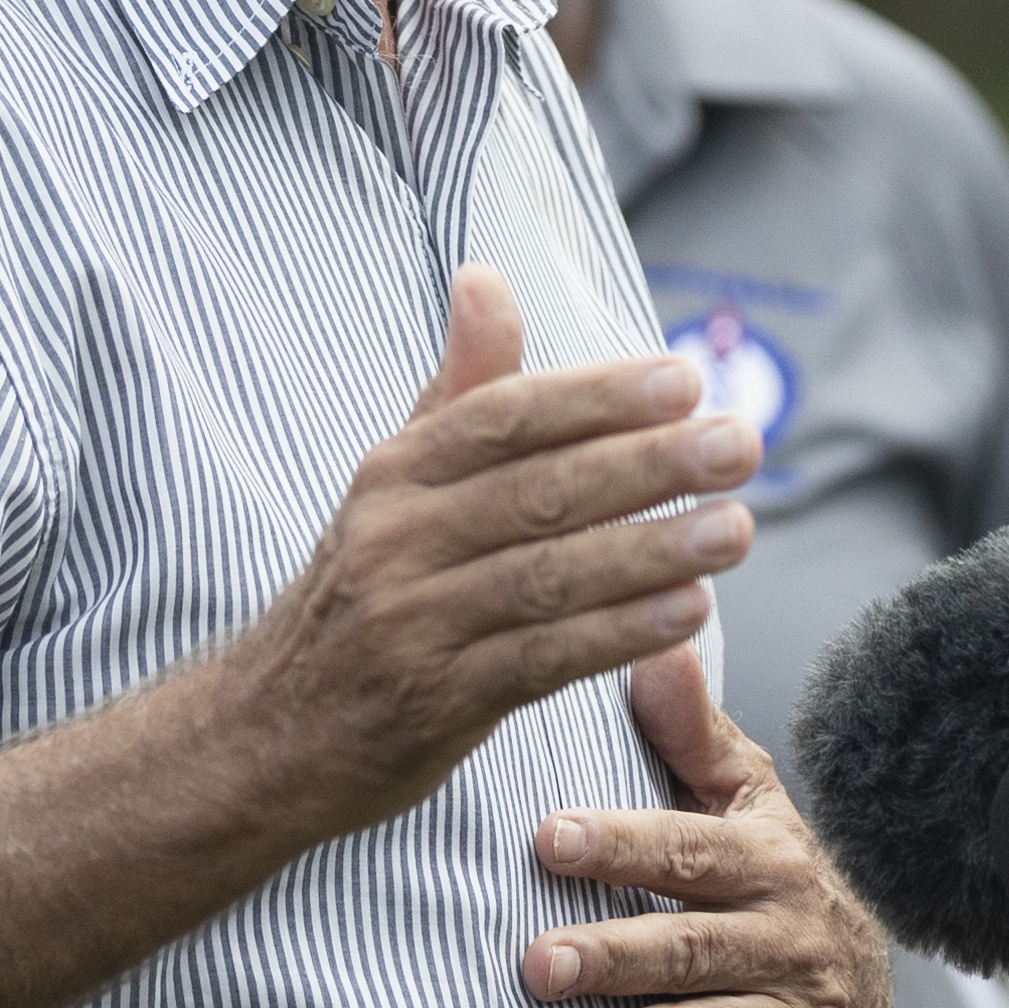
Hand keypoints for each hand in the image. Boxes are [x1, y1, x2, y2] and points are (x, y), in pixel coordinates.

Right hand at [237, 266, 759, 842]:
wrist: (267, 731)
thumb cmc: (358, 592)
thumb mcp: (392, 486)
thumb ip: (457, 389)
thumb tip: (484, 276)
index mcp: (393, 473)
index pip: (505, 417)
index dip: (597, 396)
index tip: (684, 378)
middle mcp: (395, 538)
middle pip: (539, 491)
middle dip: (648, 464)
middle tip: (740, 444)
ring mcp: (412, 623)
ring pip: (548, 577)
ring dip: (651, 551)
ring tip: (737, 529)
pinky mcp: (433, 702)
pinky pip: (540, 660)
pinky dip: (617, 635)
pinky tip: (687, 613)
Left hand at [517, 637, 891, 1007]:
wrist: (862, 971)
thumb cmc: (769, 868)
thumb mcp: (744, 795)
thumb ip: (691, 732)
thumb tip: (654, 646)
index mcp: (767, 857)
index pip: (687, 848)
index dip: (620, 844)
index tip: (548, 839)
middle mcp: (786, 934)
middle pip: (695, 945)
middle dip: (618, 956)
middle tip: (539, 965)